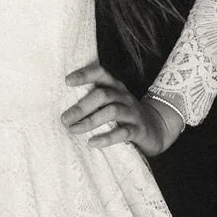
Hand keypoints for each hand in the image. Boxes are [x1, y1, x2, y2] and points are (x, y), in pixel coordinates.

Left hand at [62, 63, 177, 156]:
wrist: (155, 128)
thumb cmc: (123, 113)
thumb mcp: (111, 101)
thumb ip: (92, 98)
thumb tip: (62, 105)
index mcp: (115, 86)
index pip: (101, 73)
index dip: (84, 75)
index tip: (66, 81)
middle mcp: (124, 96)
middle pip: (103, 95)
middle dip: (82, 106)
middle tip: (64, 118)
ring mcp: (132, 112)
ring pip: (112, 112)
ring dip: (90, 121)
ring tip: (74, 130)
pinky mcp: (138, 130)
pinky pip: (122, 132)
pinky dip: (106, 138)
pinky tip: (92, 142)